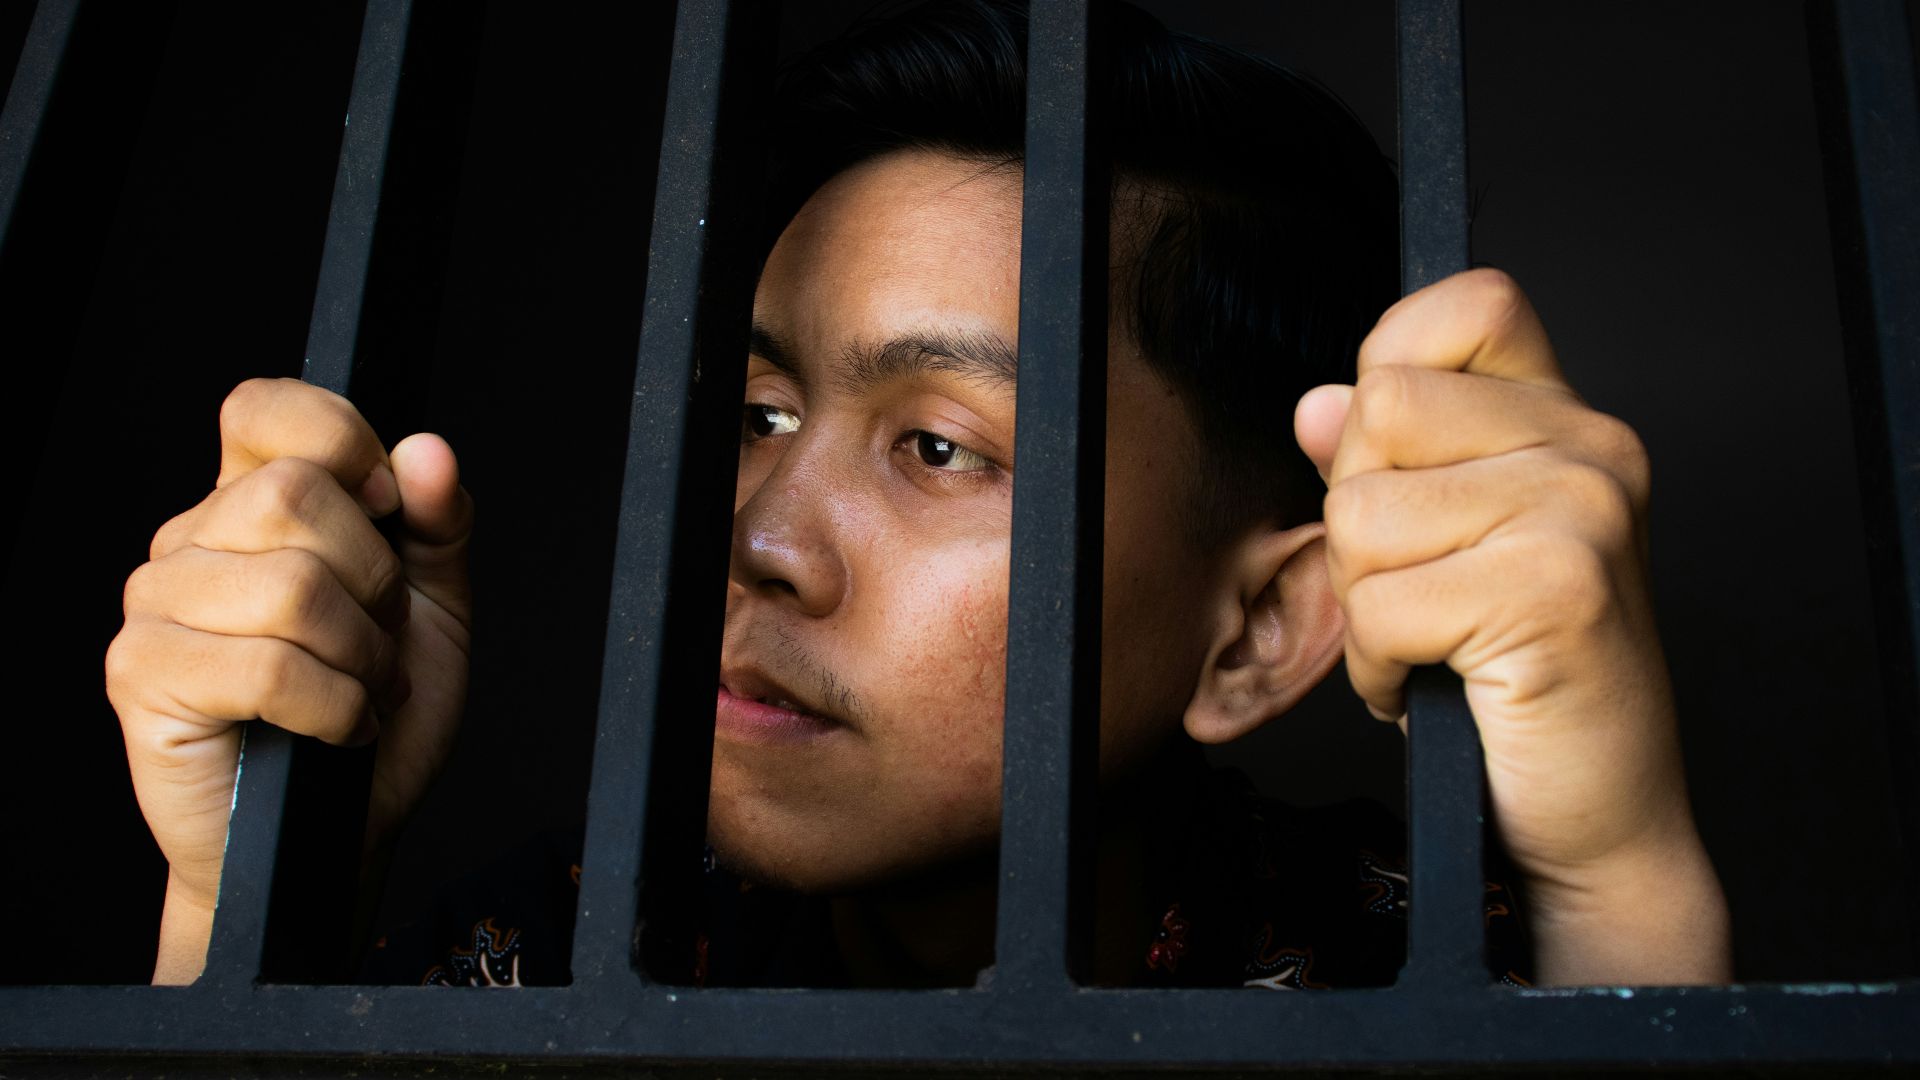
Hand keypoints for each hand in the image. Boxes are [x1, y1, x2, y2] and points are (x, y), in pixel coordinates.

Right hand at [105, 378, 473, 982]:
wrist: (340, 833)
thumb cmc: (377, 716)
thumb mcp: (434, 608)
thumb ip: (438, 524)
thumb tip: (427, 451)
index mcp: (252, 501)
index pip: (267, 408)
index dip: (344, 444)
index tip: (389, 513)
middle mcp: (192, 540)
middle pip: (294, 494)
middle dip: (374, 579)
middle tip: (378, 639)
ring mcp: (156, 604)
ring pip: (290, 584)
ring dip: (361, 653)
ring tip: (361, 689)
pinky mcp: (143, 675)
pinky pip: (268, 665)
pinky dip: (334, 704)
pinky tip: (337, 727)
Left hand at [1293, 269, 1728, 983]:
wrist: (1598, 811)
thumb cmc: (1520, 681)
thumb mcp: (1449, 548)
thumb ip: (1390, 462)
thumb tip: (1317, 403)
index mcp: (1568, 422)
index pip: (1467, 306)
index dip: (1394, 372)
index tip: (1405, 466)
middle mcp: (1590, 448)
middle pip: (1379, 411)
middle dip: (1361, 519)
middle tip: (1421, 590)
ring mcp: (1580, 512)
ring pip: (1362, 515)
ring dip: (1368, 605)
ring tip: (1435, 643)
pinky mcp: (1555, 590)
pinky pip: (1383, 606)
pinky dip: (1382, 668)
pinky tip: (1439, 684)